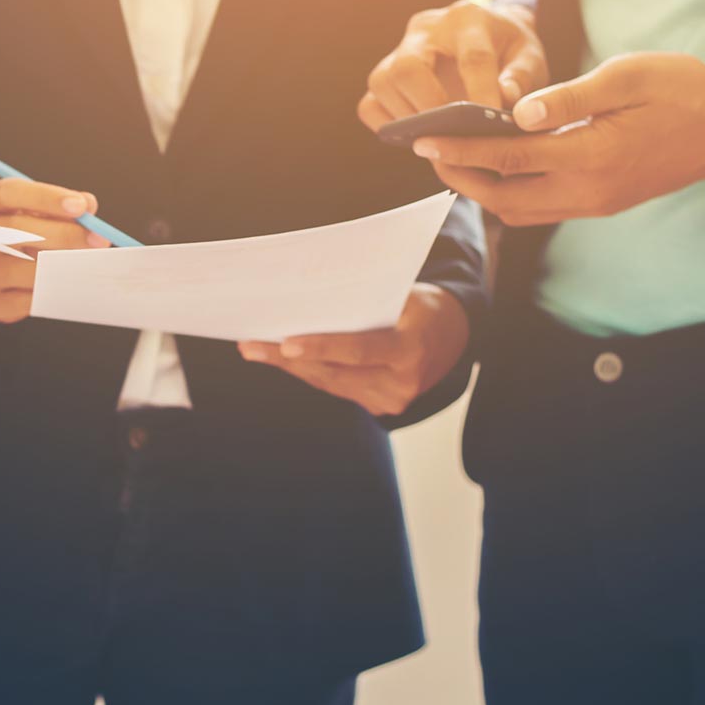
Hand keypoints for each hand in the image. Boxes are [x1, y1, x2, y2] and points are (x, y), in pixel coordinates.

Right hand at [0, 178, 110, 323]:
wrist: (14, 274)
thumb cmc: (36, 233)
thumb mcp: (48, 212)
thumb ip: (69, 207)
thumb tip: (88, 207)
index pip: (11, 193)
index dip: (46, 198)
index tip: (80, 206)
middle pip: (17, 229)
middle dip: (64, 234)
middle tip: (98, 240)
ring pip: (23, 268)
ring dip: (62, 268)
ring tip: (91, 267)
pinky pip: (27, 300)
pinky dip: (53, 294)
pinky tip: (73, 288)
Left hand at [238, 284, 469, 416]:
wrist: (454, 338)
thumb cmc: (423, 307)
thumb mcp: (405, 297)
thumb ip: (366, 304)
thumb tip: (310, 304)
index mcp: (411, 350)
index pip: (361, 350)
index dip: (322, 347)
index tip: (285, 344)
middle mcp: (401, 383)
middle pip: (335, 371)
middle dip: (288, 358)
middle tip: (250, 344)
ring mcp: (390, 401)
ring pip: (329, 382)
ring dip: (290, 366)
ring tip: (254, 348)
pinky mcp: (380, 407)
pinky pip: (337, 387)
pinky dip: (308, 371)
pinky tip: (280, 358)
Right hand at [360, 0, 550, 130]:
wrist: (489, 37)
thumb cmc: (510, 50)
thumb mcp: (529, 56)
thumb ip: (522, 78)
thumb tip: (504, 102)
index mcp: (466, 18)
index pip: (471, 57)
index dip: (482, 94)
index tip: (492, 126)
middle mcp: (424, 29)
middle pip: (408, 67)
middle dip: (429, 108)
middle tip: (452, 138)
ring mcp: (398, 51)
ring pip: (383, 85)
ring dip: (407, 120)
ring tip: (437, 143)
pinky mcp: (384, 76)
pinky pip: (371, 105)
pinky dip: (389, 127)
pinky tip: (417, 140)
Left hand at [408, 53, 704, 225]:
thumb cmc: (680, 92)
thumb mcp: (627, 77)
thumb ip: (569, 97)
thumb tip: (515, 113)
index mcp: (592, 155)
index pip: (508, 158)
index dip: (459, 149)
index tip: (421, 140)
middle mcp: (588, 191)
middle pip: (502, 195)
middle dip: (459, 176)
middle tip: (427, 151)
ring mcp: (593, 204)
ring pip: (518, 210)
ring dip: (481, 189)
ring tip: (453, 158)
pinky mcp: (598, 205)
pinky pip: (539, 209)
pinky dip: (509, 192)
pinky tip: (496, 165)